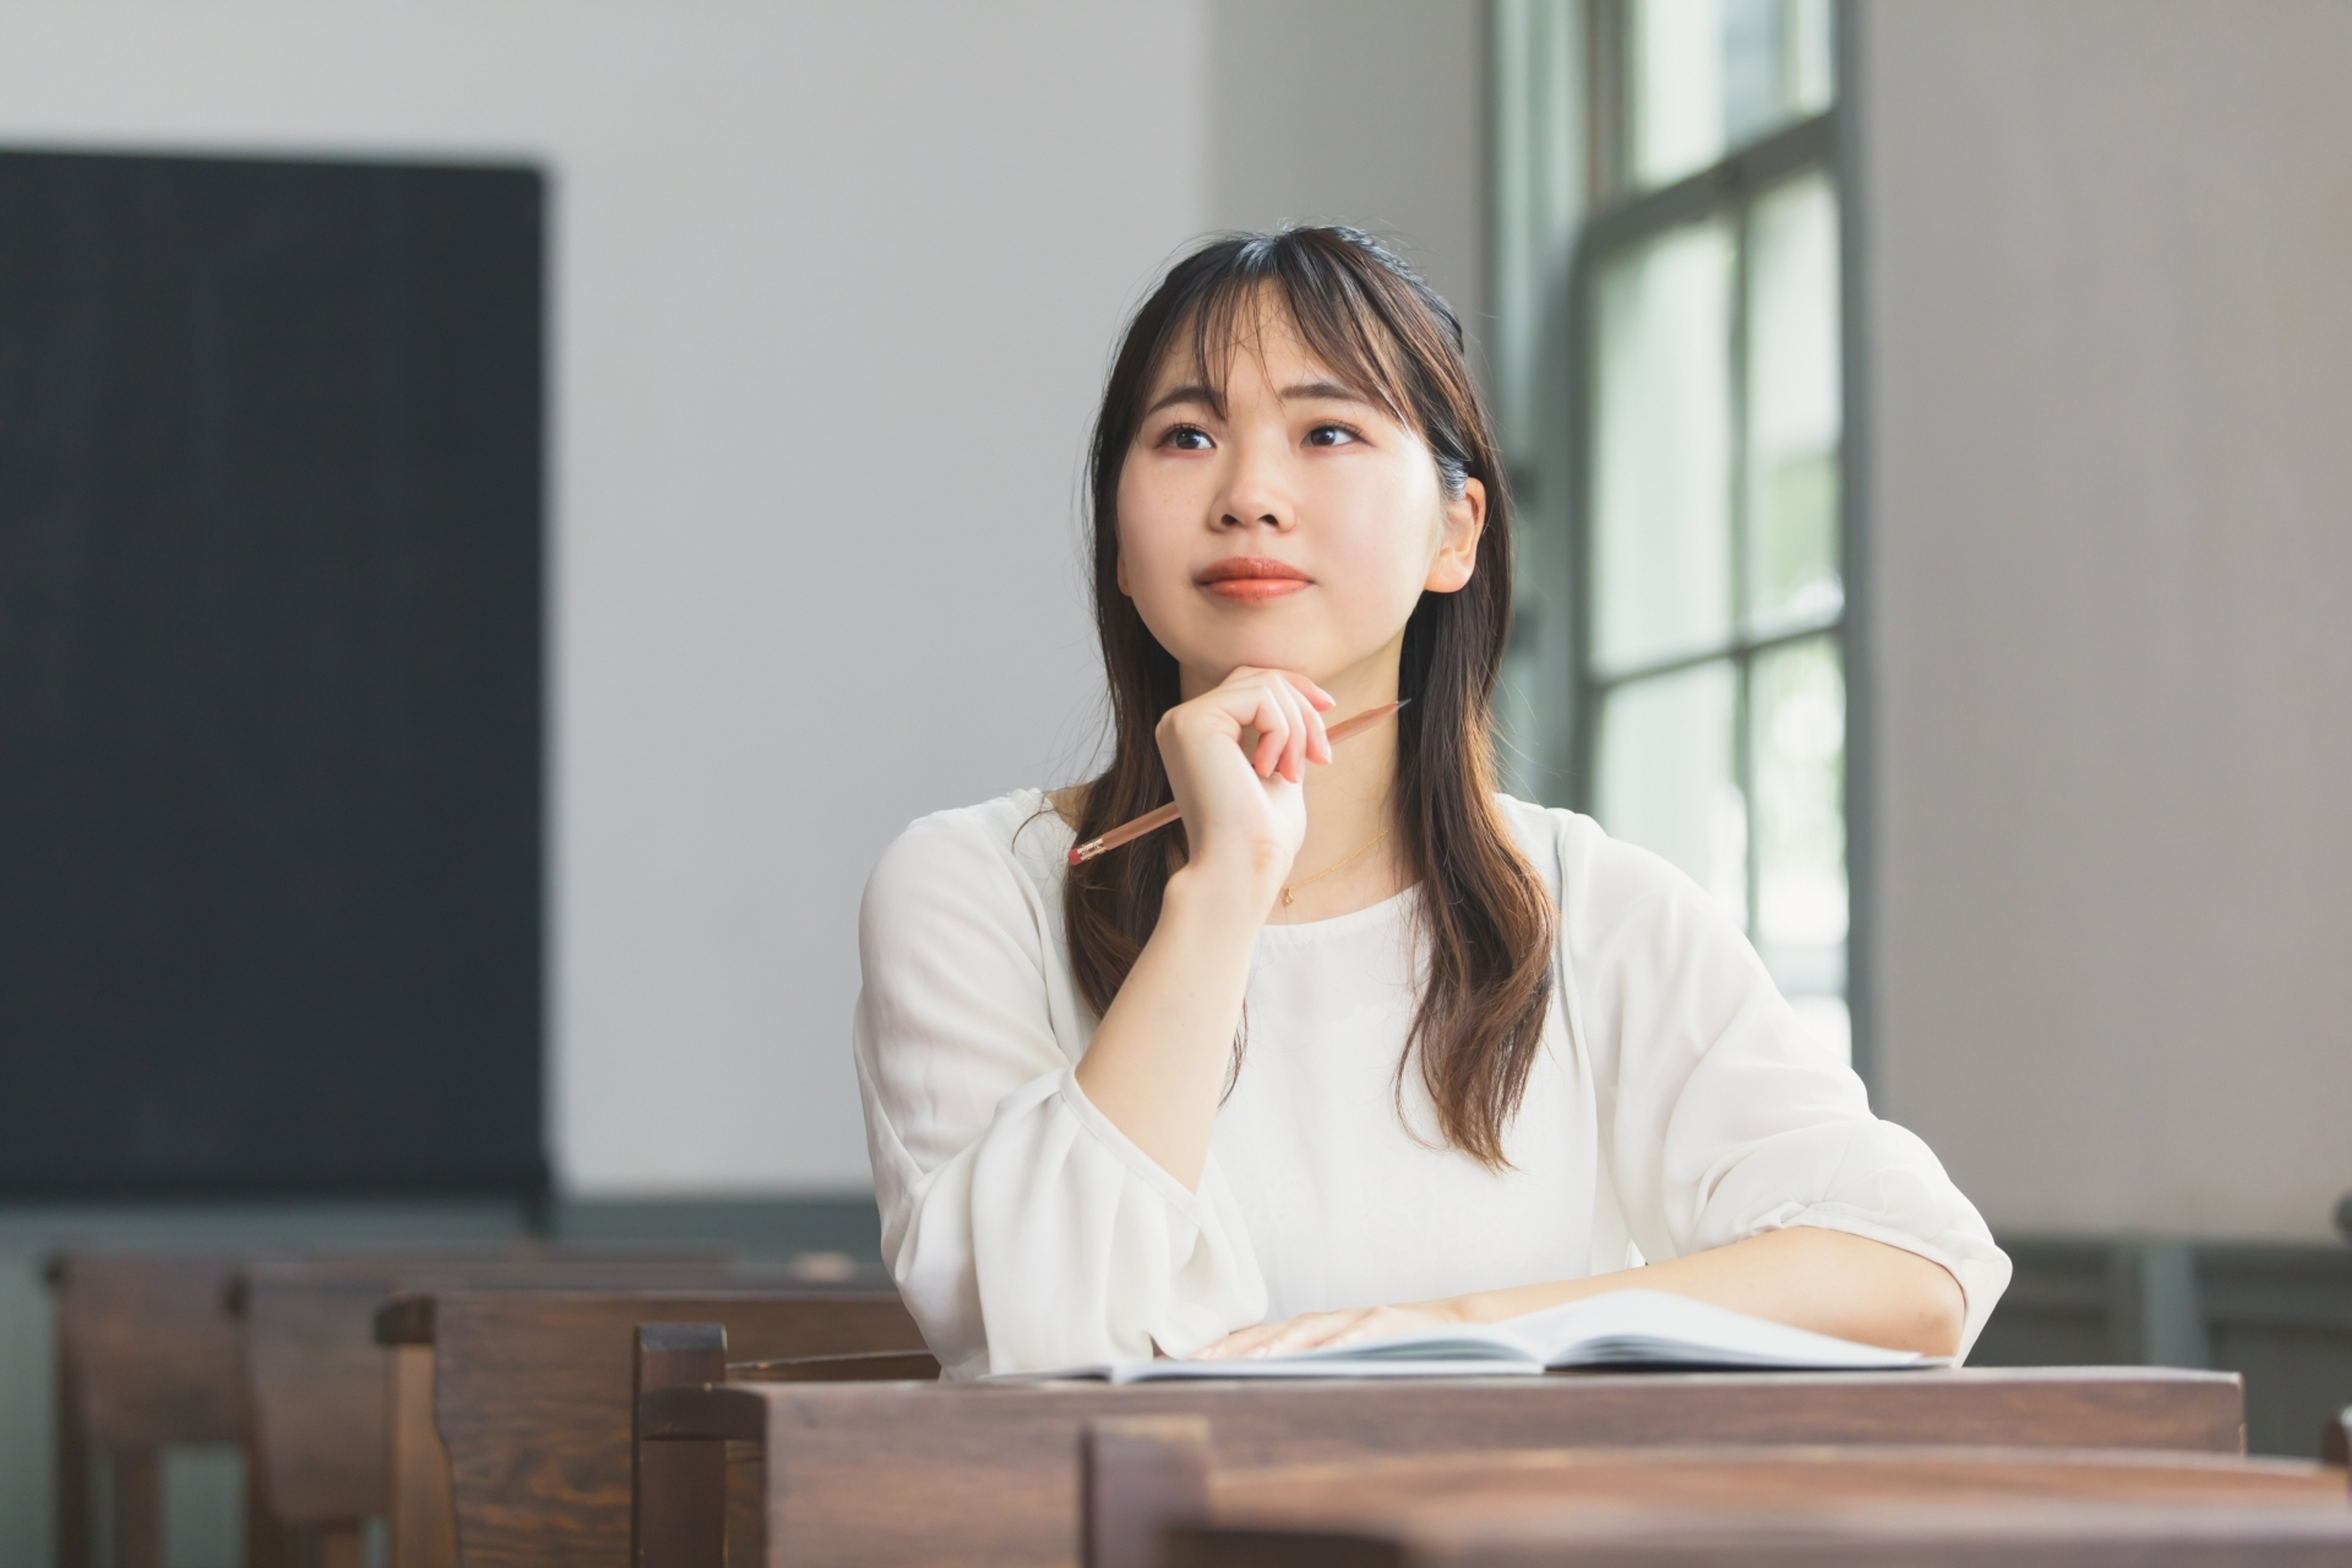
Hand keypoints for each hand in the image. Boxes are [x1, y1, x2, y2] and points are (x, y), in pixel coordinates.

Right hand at [1156, 667, 1333, 897]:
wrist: (1242, 867)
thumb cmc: (1262, 834)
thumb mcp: (1278, 771)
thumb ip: (1282, 733)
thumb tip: (1313, 699)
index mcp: (1198, 733)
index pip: (1248, 683)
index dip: (1293, 687)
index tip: (1328, 707)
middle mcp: (1182, 722)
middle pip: (1258, 677)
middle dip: (1303, 710)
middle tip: (1322, 758)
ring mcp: (1183, 720)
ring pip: (1264, 686)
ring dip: (1297, 729)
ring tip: (1293, 774)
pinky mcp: (1193, 722)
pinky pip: (1260, 698)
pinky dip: (1282, 732)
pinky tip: (1269, 771)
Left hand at [1191, 1298, 1466, 1360]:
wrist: (1449, 1324)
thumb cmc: (1387, 1346)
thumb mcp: (1344, 1359)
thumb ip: (1308, 1369)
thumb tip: (1263, 1392)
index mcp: (1312, 1332)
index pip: (1259, 1337)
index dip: (1225, 1348)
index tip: (1188, 1363)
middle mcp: (1328, 1321)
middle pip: (1273, 1330)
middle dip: (1237, 1347)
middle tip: (1202, 1363)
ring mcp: (1357, 1319)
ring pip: (1313, 1330)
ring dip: (1284, 1343)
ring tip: (1258, 1358)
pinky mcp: (1388, 1322)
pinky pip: (1364, 1333)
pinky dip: (1347, 1341)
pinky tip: (1333, 1351)